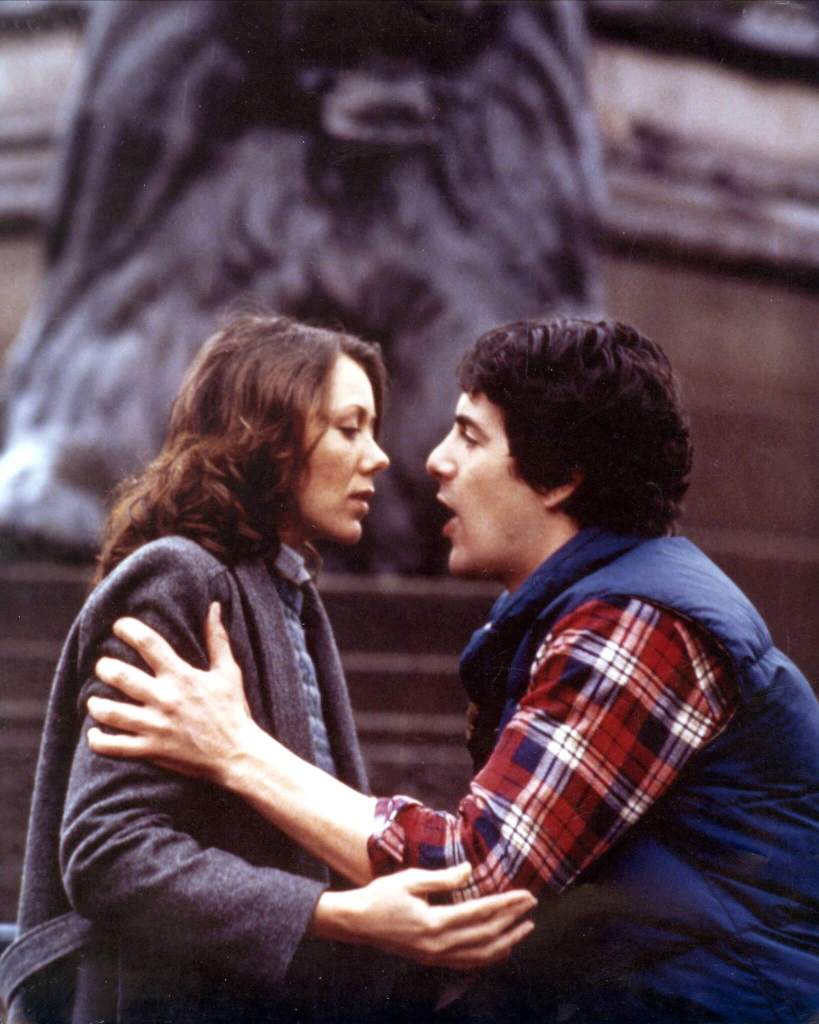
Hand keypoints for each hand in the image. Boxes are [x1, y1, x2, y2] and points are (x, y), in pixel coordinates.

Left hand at [88, 603, 256, 781]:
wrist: (237, 754)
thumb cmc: (233, 711)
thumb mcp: (229, 672)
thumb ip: (218, 639)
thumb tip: (214, 607)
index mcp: (182, 676)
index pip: (149, 643)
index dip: (129, 629)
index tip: (119, 626)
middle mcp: (165, 699)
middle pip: (120, 676)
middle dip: (104, 667)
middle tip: (102, 666)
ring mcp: (156, 726)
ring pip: (110, 712)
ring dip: (95, 703)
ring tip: (93, 699)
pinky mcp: (151, 750)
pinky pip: (114, 746)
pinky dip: (97, 740)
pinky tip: (94, 733)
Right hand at [312, 863, 535, 969]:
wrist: (357, 922)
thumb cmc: (382, 895)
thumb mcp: (411, 879)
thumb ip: (443, 878)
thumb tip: (471, 870)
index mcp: (434, 923)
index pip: (480, 913)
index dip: (505, 904)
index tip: (525, 895)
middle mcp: (438, 945)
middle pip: (486, 936)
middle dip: (512, 921)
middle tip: (532, 906)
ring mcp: (435, 956)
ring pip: (480, 955)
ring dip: (506, 941)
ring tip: (525, 928)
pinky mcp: (432, 960)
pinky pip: (467, 962)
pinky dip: (489, 956)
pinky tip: (501, 948)